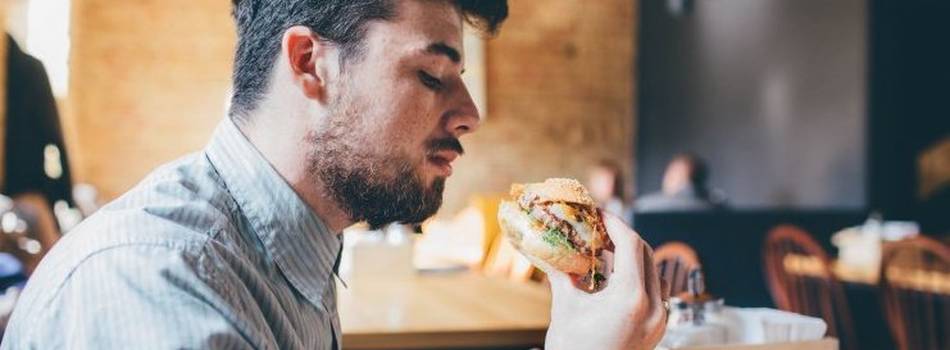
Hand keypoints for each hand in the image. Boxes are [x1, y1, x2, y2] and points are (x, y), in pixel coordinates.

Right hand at [535, 212, 667, 349]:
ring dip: (632, 256)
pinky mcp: (657, 328)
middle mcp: (652, 307)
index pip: (631, 245)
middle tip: (600, 228)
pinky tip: (616, 276)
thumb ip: (561, 274)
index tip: (600, 213)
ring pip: (653, 271)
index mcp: (631, 298)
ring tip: (607, 250)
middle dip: (622, 237)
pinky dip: (638, 276)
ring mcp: (659, 320)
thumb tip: (549, 251)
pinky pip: (655, 291)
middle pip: (645, 254)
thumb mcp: (565, 308)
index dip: (615, 223)